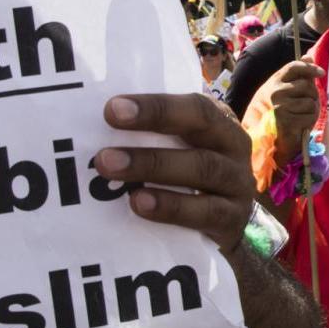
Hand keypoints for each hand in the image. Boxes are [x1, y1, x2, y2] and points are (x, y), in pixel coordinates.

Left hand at [94, 93, 255, 253]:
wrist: (227, 223)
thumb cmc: (191, 176)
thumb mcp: (182, 148)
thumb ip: (152, 135)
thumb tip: (90, 124)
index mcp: (219, 121)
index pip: (193, 104)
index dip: (155, 106)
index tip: (112, 109)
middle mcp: (234, 147)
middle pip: (201, 126)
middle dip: (153, 125)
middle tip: (106, 138)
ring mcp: (238, 184)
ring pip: (203, 168)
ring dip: (154, 165)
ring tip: (111, 168)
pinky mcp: (233, 220)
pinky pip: (206, 212)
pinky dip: (172, 208)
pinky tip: (139, 204)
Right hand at [258, 59, 324, 165]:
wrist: (267, 137)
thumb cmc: (279, 112)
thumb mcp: (286, 90)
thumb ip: (298, 75)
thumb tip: (308, 56)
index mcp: (275, 81)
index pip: (295, 67)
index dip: (310, 68)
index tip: (321, 72)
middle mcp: (276, 91)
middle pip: (307, 85)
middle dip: (312, 95)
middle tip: (306, 105)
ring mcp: (280, 105)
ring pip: (311, 102)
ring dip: (312, 110)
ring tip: (301, 115)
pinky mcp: (286, 119)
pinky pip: (311, 116)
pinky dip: (310, 121)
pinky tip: (300, 124)